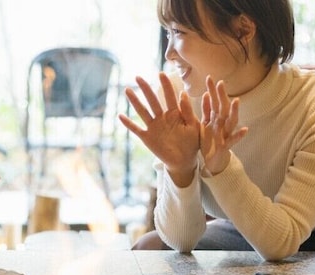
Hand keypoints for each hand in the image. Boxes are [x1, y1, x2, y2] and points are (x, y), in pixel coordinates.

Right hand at [119, 72, 199, 186]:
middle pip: (153, 100)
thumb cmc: (192, 143)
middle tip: (138, 77)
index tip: (161, 73)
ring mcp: (154, 127)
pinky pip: (136, 129)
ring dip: (135, 101)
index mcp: (175, 114)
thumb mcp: (193, 127)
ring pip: (143, 112)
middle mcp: (162, 118)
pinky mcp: (148, 138)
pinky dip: (129, 124)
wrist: (184, 161)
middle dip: (146, 89)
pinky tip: (120, 116)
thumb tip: (183, 94)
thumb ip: (188, 112)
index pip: (170, 96)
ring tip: (127, 90)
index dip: (166, 85)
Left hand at [199, 76, 247, 175]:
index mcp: (216, 118)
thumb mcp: (205, 124)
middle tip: (221, 83)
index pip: (214, 101)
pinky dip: (239, 135)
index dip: (212, 90)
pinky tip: (245, 130)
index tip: (209, 78)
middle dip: (222, 96)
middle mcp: (222, 123)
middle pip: (223, 108)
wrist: (212, 160)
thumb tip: (206, 94)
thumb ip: (206, 110)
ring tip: (237, 101)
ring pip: (231, 121)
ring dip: (235, 111)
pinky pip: (234, 140)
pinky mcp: (226, 145)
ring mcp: (225, 133)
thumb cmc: (209, 140)